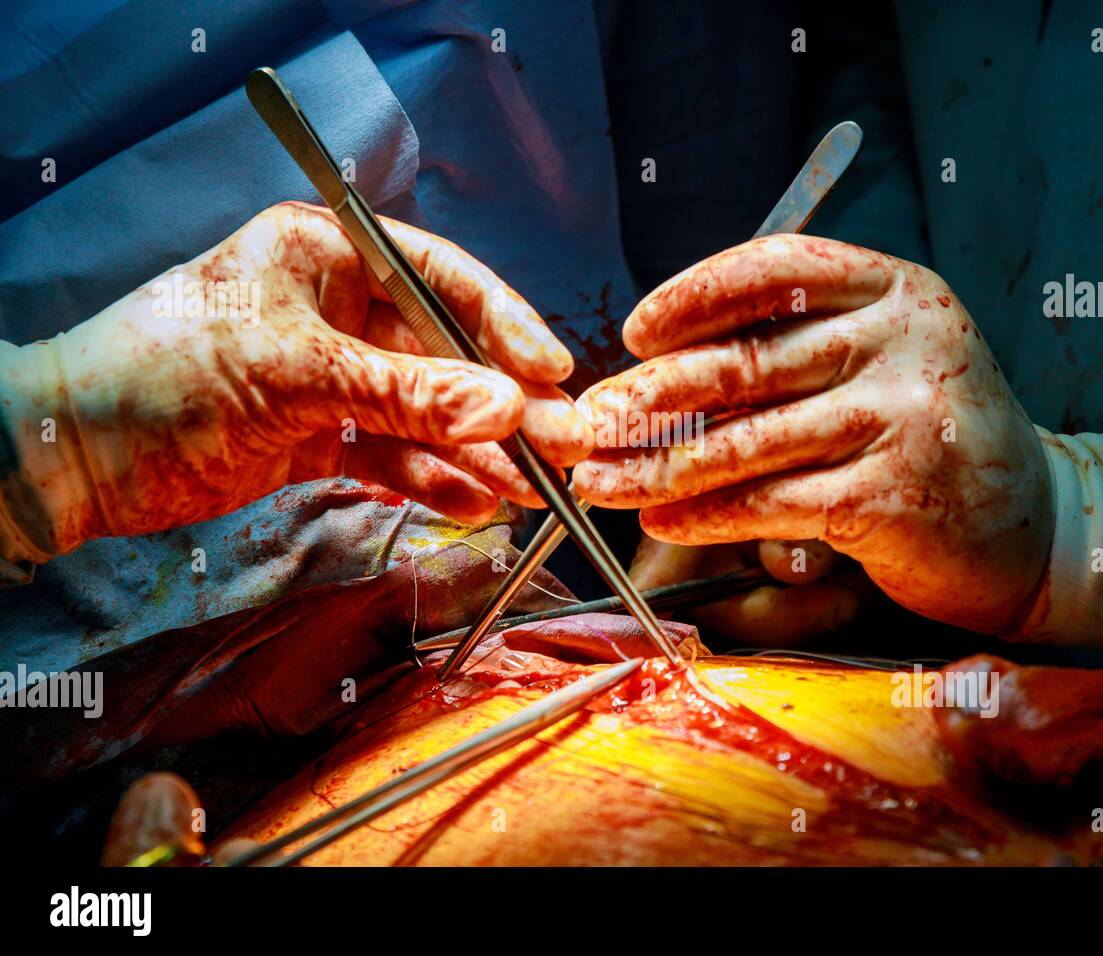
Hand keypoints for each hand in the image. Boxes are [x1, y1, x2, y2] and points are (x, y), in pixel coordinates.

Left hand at [0, 202, 590, 560]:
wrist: (75, 457)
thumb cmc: (166, 374)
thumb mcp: (296, 371)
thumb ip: (406, 392)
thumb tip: (508, 407)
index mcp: (329, 255)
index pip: (442, 280)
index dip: (505, 325)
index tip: (553, 373)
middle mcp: (340, 310)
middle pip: (445, 355)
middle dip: (501, 405)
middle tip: (562, 446)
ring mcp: (333, 376)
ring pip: (426, 413)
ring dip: (476, 453)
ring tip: (530, 491)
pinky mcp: (321, 435)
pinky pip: (393, 454)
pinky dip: (432, 480)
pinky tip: (474, 504)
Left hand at [574, 235, 1052, 634]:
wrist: (1033, 523)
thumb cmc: (933, 437)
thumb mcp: (884, 361)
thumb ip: (799, 348)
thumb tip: (664, 369)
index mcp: (896, 289)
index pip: (777, 268)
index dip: (695, 295)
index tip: (637, 331)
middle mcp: (904, 340)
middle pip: (749, 362)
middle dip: (653, 396)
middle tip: (590, 423)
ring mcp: (905, 416)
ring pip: (751, 441)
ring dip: (661, 465)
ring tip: (602, 481)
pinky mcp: (896, 494)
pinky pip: (775, 501)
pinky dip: (710, 513)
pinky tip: (665, 519)